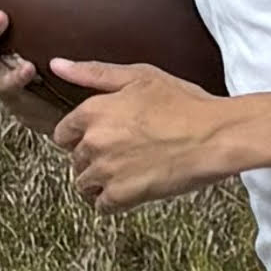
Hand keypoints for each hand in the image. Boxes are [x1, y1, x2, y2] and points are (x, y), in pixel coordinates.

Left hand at [49, 61, 234, 212]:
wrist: (214, 137)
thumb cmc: (184, 104)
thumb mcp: (140, 76)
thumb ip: (93, 72)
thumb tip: (57, 65)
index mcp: (93, 111)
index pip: (62, 133)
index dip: (79, 136)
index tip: (100, 137)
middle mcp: (93, 142)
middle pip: (75, 159)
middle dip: (92, 158)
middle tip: (122, 153)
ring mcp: (106, 170)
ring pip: (84, 184)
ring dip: (99, 181)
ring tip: (127, 172)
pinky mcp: (121, 195)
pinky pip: (101, 205)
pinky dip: (112, 201)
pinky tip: (131, 189)